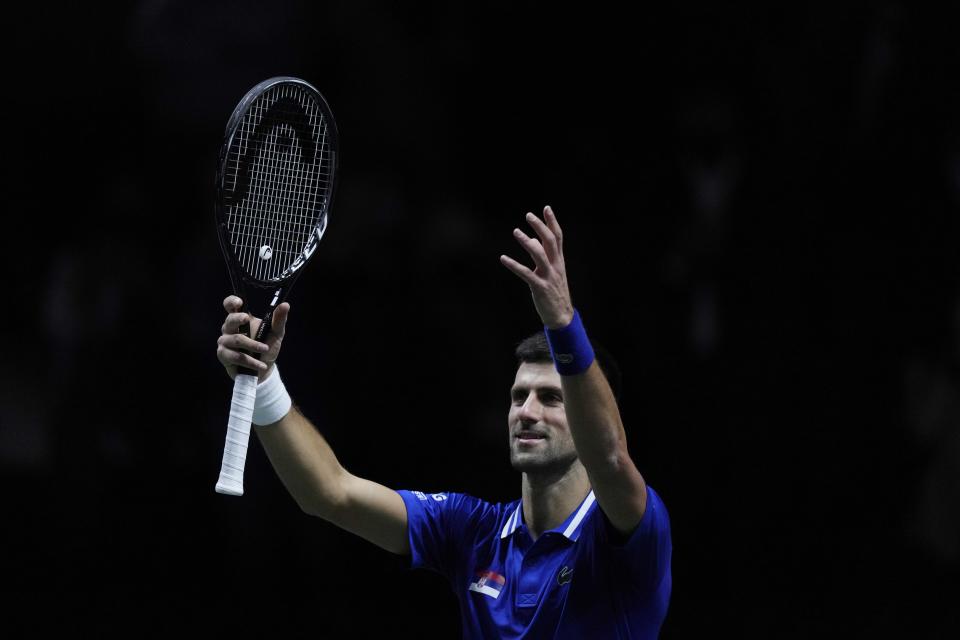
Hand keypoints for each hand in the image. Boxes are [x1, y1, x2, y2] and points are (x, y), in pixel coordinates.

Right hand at [216, 296, 290, 381]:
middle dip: (238, 318)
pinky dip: (251, 361)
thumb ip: (279, 320)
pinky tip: (261, 365)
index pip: (230, 306)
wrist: (264, 369)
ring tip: (265, 350)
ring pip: (236, 340)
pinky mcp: (223, 355)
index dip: (231, 302)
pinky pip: (236, 356)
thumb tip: (285, 304)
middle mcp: (230, 328)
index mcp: (241, 319)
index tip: (239, 302)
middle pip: (229, 320)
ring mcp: (224, 341)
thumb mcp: (276, 333)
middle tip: (247, 318)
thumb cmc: (267, 348)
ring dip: (253, 345)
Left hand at [500, 206, 574, 328]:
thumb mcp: (552, 272)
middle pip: (550, 241)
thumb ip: (544, 255)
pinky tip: (503, 258)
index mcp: (559, 261)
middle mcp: (556, 266)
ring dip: (527, 242)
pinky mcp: (540, 287)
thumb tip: (533, 239)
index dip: (552, 222)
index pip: (558, 237)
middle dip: (540, 226)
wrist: (561, 315)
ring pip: (539, 254)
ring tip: (516, 231)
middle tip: (528, 215)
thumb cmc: (554, 292)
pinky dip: (514, 265)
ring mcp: (548, 276)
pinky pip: (526, 273)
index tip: (546, 208)